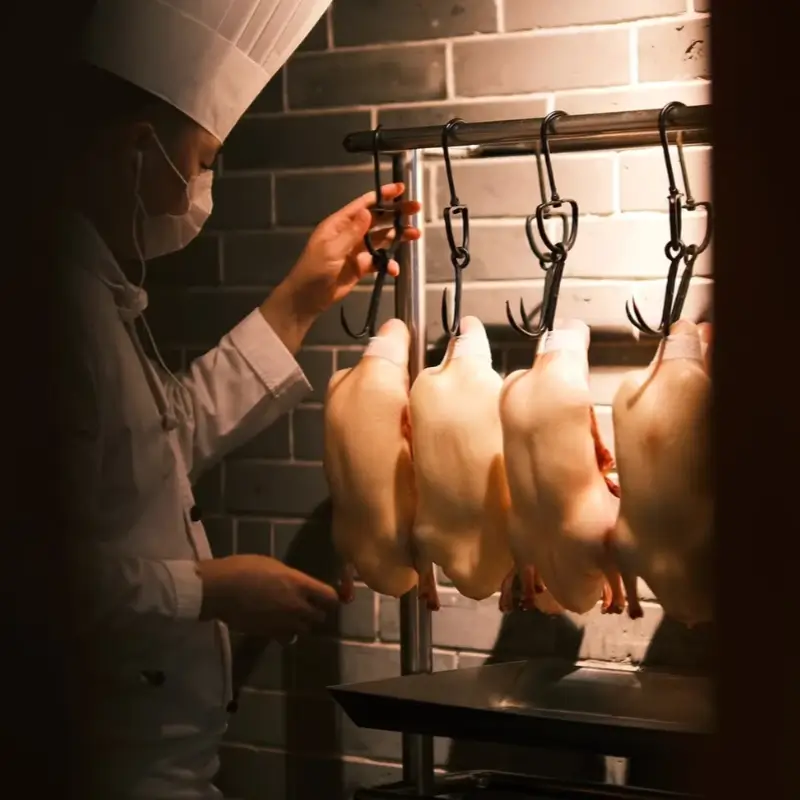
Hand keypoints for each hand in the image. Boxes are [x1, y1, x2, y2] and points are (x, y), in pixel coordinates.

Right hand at [198, 555, 338, 638]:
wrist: (220, 589)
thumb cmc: (244, 569)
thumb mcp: (273, 565)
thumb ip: (291, 579)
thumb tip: (297, 586)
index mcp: (299, 584)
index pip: (330, 597)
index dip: (331, 598)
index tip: (326, 596)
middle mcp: (297, 606)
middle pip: (321, 616)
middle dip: (317, 611)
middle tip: (308, 605)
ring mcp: (284, 622)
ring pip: (305, 630)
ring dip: (302, 624)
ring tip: (292, 616)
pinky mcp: (270, 634)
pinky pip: (287, 638)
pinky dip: (285, 634)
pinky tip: (277, 625)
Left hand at [279, 182, 420, 318]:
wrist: (307, 298)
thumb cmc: (314, 270)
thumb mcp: (332, 249)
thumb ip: (352, 232)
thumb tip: (368, 211)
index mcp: (340, 224)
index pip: (364, 205)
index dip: (383, 196)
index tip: (400, 189)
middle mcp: (350, 233)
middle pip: (377, 219)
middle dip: (396, 214)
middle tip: (416, 209)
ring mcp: (357, 250)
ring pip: (382, 239)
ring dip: (398, 237)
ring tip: (415, 235)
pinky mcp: (361, 266)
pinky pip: (379, 261)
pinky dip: (388, 263)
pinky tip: (395, 269)